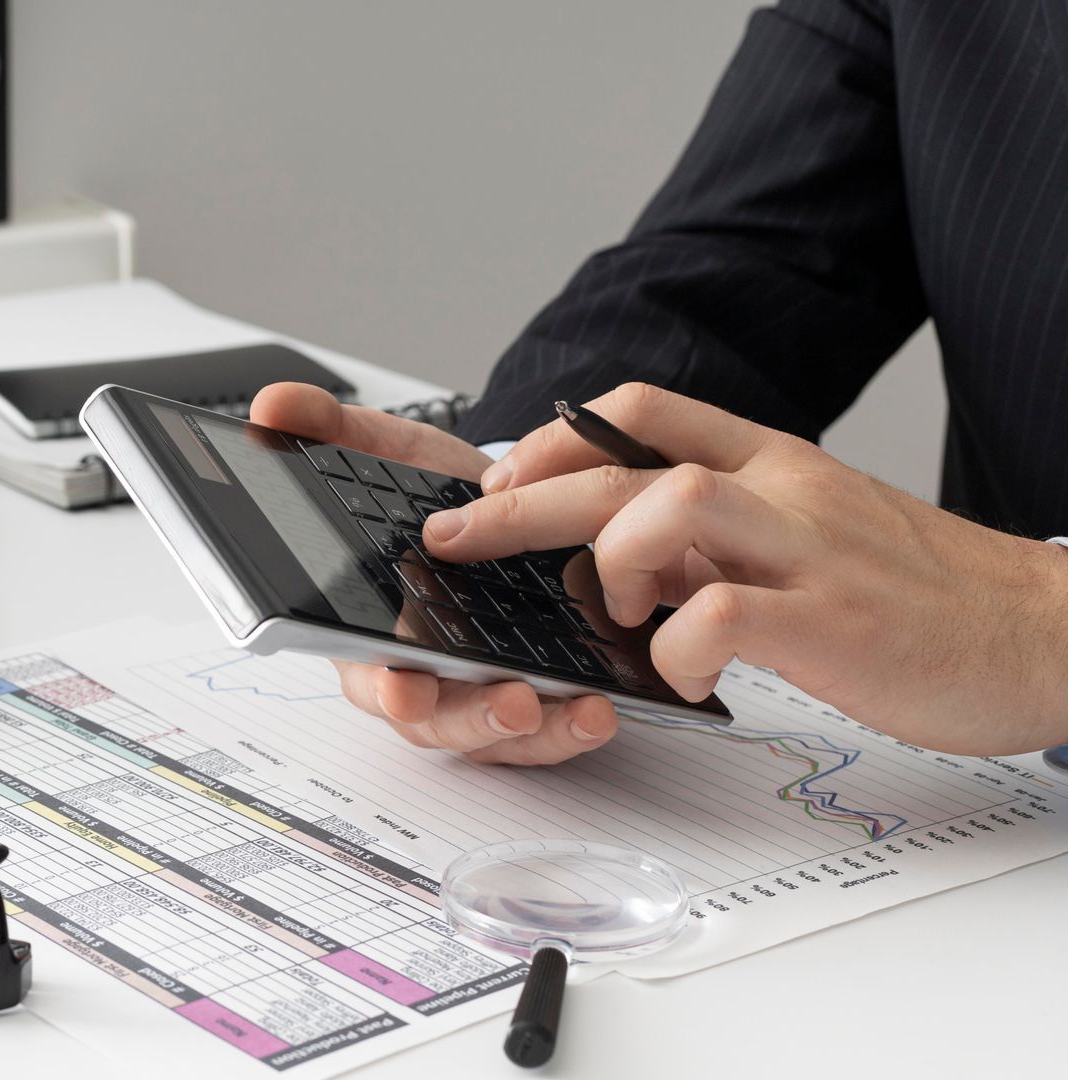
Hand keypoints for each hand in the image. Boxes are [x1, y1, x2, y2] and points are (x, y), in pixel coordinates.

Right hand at [250, 382, 622, 763]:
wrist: (500, 505)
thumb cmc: (430, 497)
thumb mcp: (379, 450)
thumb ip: (327, 429)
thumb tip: (272, 407)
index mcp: (363, 627)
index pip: (362, 670)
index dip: (380, 686)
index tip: (399, 688)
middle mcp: (414, 672)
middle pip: (430, 720)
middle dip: (470, 718)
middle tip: (512, 703)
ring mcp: (470, 693)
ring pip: (491, 737)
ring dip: (534, 735)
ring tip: (580, 712)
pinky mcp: (526, 698)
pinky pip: (544, 735)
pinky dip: (572, 728)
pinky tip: (600, 709)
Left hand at [426, 382, 1067, 755]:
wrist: (1043, 631)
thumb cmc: (915, 592)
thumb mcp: (804, 536)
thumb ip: (714, 534)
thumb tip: (614, 548)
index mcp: (771, 462)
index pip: (643, 409)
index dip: (553, 436)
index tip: (498, 478)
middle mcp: (782, 491)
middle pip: (625, 461)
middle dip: (520, 498)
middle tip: (457, 534)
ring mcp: (808, 552)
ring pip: (670, 504)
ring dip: (607, 557)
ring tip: (605, 607)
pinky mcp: (834, 625)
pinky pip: (722, 616)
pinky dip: (673, 647)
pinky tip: (676, 671)